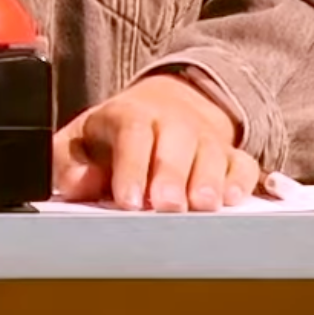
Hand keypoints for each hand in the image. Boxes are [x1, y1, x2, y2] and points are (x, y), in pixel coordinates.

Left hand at [53, 73, 258, 211]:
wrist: (163, 108)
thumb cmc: (115, 136)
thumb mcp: (81, 141)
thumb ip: (71, 164)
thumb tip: (77, 185)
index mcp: (130, 115)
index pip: (132, 134)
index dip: (131, 167)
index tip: (128, 201)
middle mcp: (173, 122)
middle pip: (177, 143)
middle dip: (172, 176)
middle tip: (165, 206)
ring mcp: (205, 138)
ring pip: (212, 154)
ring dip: (208, 181)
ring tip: (200, 206)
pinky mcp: (232, 156)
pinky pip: (243, 166)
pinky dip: (240, 182)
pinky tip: (231, 200)